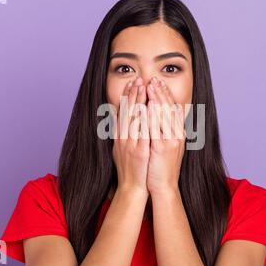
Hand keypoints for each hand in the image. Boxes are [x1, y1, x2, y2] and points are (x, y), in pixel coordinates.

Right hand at [112, 77, 149, 194]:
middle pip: (127, 111)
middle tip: (137, 78)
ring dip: (137, 101)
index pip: (123, 112)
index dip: (127, 96)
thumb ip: (122, 132)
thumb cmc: (130, 168)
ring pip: (133, 118)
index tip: (131, 83)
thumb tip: (120, 118)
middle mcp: (123, 137)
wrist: (132, 187)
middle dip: (132, 94)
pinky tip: (146, 107)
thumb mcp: (121, 148)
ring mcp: (130, 144)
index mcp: (120, 136)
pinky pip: (141, 132)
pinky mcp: (139, 151)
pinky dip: (143, 119)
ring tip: (142, 86)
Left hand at [146, 77, 185, 195]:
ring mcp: (170, 141)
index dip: (165, 94)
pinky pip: (158, 128)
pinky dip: (154, 116)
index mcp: (177, 133)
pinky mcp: (162, 148)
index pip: (172, 108)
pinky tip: (149, 105)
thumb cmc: (161, 166)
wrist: (163, 186)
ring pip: (164, 115)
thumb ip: (162, 130)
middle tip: (154, 79)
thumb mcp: (165, 145)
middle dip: (161, 92)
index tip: (158, 82)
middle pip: (169, 109)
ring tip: (151, 85)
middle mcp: (176, 135)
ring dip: (157, 99)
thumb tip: (155, 115)